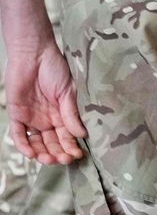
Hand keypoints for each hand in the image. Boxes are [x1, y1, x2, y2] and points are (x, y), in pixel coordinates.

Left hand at [6, 44, 85, 163]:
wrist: (34, 55)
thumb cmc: (55, 69)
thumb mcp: (68, 92)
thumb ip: (71, 113)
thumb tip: (81, 135)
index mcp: (61, 113)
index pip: (67, 135)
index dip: (72, 146)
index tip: (78, 154)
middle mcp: (46, 119)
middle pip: (52, 142)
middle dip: (58, 153)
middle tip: (64, 160)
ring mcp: (31, 118)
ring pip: (36, 143)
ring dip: (42, 153)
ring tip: (49, 159)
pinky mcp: (16, 115)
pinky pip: (19, 135)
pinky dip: (24, 145)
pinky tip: (32, 154)